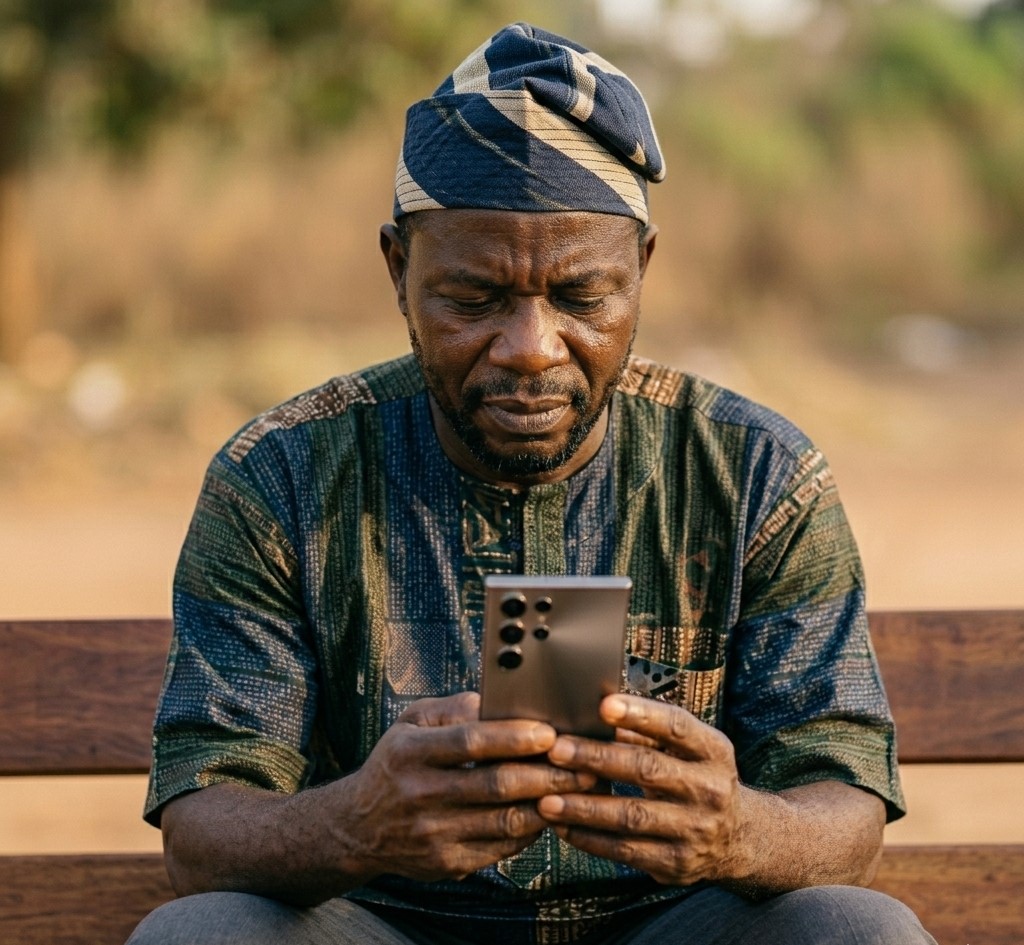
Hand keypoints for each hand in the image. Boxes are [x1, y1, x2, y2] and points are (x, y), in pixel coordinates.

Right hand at [334, 691, 596, 882]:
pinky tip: (550, 812)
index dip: (513, 738)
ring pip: (504, 820)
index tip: (549, 732)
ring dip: (548, 803)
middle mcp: (420, 795)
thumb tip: (500, 699)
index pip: (469, 743)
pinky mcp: (447, 862)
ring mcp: (433, 834)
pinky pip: (501, 847)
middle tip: (584, 762)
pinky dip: (530, 830)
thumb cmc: (397, 763)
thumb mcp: (412, 723)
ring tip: (580, 787)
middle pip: (495, 785)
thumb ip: (455, 709)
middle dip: (546, 774)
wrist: (359, 827)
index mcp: (411, 752)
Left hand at [536, 693, 741, 885]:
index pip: (676, 727)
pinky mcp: (676, 863)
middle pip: (647, 769)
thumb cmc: (698, 777)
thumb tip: (601, 707)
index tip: (603, 706)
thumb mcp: (689, 749)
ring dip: (584, 807)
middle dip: (597, 758)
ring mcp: (694, 829)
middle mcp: (709, 790)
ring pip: (632, 816)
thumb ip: (649, 731)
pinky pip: (626, 851)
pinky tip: (562, 827)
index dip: (640, 715)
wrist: (739, 838)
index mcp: (713, 751)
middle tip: (556, 750)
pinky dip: (590, 839)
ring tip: (547, 799)